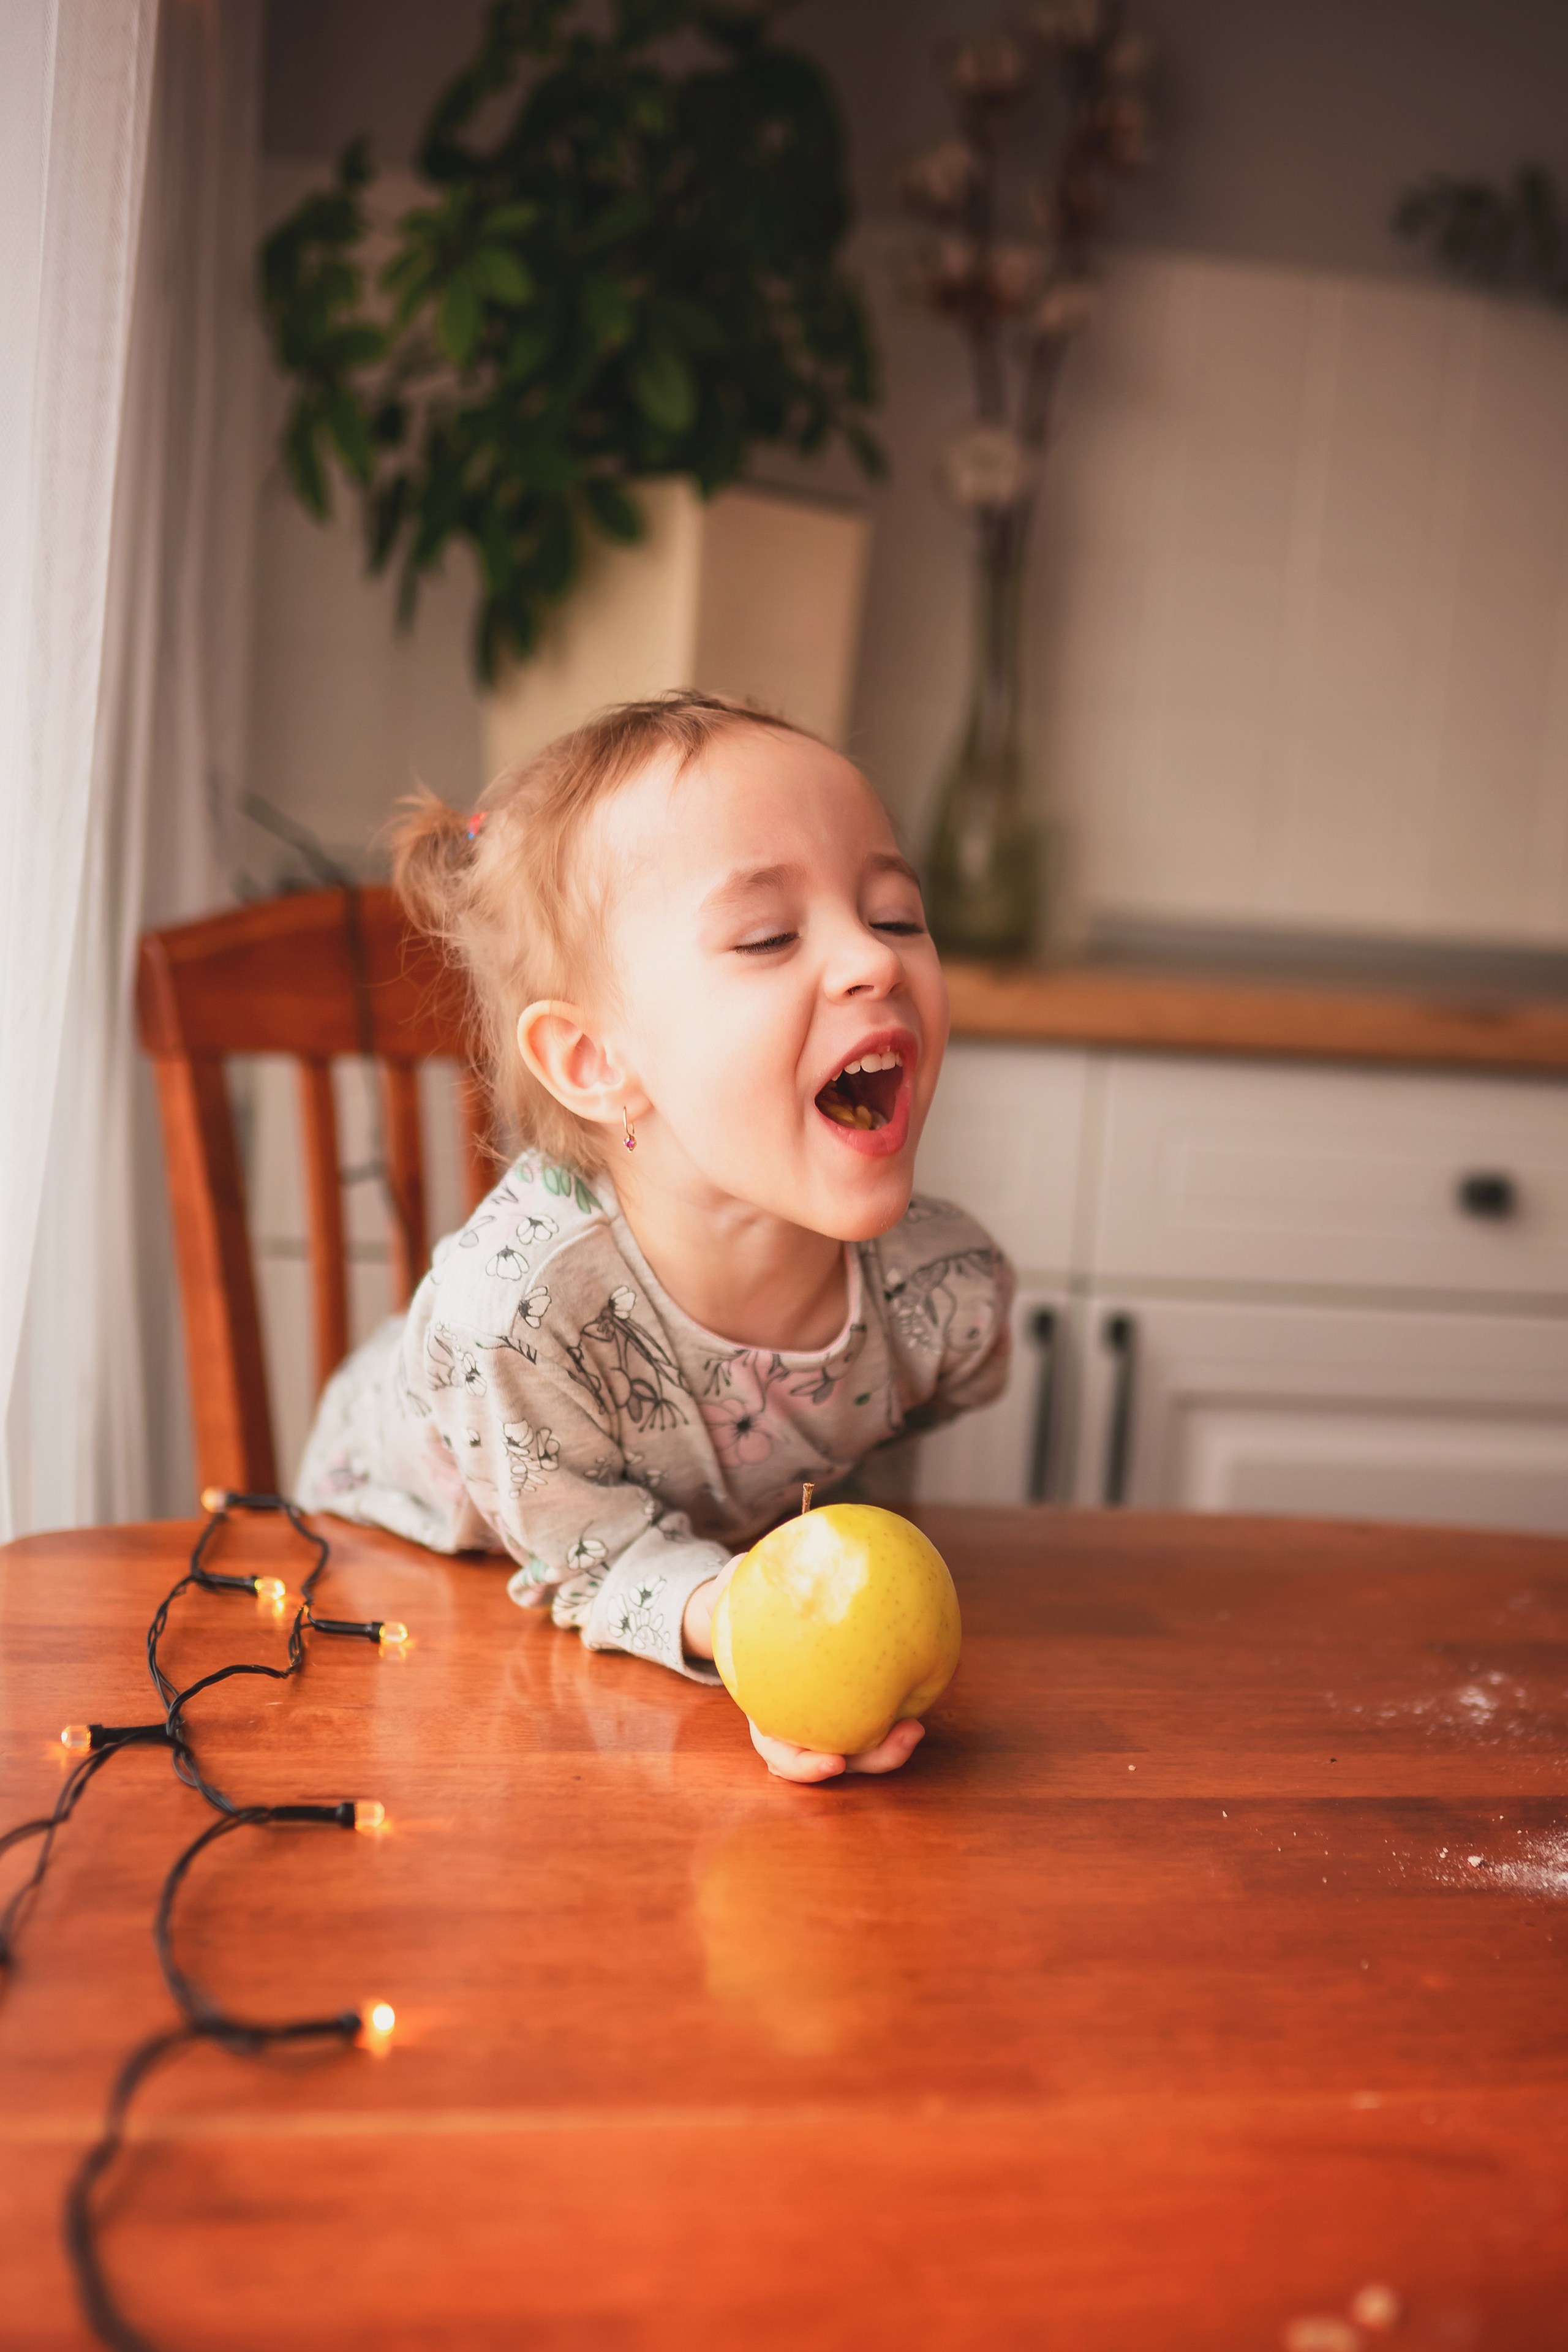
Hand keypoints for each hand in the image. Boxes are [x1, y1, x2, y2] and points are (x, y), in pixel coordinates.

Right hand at [683, 1562, 925, 1781]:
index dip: (804, 1766)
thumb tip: (737, 1567)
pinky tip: (923, 1673)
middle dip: (875, 1760)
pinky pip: (878, 1708)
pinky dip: (896, 1708)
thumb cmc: (745, 1602)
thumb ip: (732, 1582)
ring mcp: (831, 1714)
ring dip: (893, 1747)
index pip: (780, 1753)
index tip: (832, 1762)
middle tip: (905, 1736)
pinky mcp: (858, 1695)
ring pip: (864, 1747)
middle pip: (838, 1760)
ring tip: (917, 1726)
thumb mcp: (732, 1588)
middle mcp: (801, 1723)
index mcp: (766, 1711)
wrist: (760, 1606)